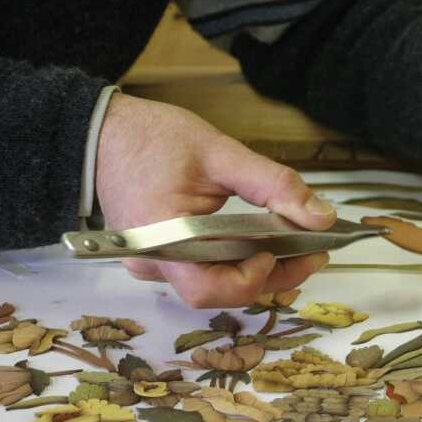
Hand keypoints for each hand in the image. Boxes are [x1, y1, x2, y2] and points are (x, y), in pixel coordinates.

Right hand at [95, 93, 335, 306]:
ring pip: (216, 281)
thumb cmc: (149, 138)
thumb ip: (273, 184)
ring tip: (294, 243)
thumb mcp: (219, 152)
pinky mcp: (161, 254)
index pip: (209, 289)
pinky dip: (237, 258)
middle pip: (220, 290)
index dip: (252, 279)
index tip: (282, 251)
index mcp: (162, 241)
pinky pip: (205, 267)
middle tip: (313, 251)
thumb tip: (321, 217)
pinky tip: (262, 241)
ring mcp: (155, 262)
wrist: (100, 132)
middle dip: (271, 275)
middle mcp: (154, 263)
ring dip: (257, 267)